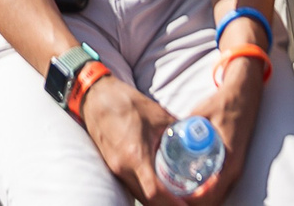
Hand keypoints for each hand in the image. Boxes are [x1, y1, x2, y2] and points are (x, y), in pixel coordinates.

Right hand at [76, 73, 184, 204]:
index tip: (187, 205)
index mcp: (135, 155)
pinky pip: (131, 185)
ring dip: (156, 198)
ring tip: (174, 194)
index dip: (173, 203)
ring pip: (138, 194)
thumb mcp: (158, 115)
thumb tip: (197, 139)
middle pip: (148, 199)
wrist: (96, 97)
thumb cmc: (127, 103)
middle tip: (185, 200)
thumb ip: (178, 129)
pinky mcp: (111, 165)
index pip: (155, 191)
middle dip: (167, 204)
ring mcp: (115, 167)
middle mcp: (123, 166)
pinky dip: (145, 189)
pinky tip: (157, 182)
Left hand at [181, 50, 267, 205]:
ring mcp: (234, 171)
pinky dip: (203, 193)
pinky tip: (185, 186)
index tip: (172, 198)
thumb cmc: (223, 104)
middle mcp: (234, 171)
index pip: (209, 194)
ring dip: (196, 200)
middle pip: (212, 201)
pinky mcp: (232, 167)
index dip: (190, 201)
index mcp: (228, 161)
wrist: (244, 96)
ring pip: (215, 197)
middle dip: (190, 203)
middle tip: (168, 197)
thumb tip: (165, 138)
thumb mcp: (201, 115)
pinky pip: (218, 188)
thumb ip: (185, 127)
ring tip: (173, 194)